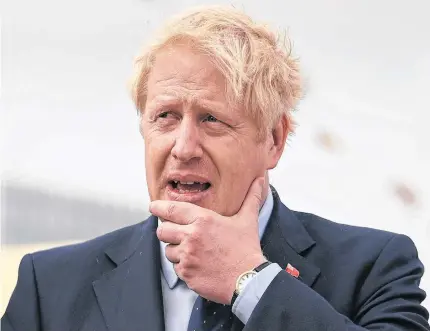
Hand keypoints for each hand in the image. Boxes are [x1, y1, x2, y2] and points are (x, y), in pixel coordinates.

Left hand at [149, 177, 266, 303]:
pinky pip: (176, 268)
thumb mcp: (248, 220)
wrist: (249, 279)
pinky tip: (198, 265)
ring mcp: (187, 256)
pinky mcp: (186, 274)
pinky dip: (184, 267)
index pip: (171, 209)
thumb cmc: (246, 249)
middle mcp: (192, 236)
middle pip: (163, 230)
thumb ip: (251, 198)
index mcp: (203, 220)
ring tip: (194, 252)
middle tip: (177, 234)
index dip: (158, 208)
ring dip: (176, 251)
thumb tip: (259, 181)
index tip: (153, 207)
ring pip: (168, 251)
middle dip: (167, 232)